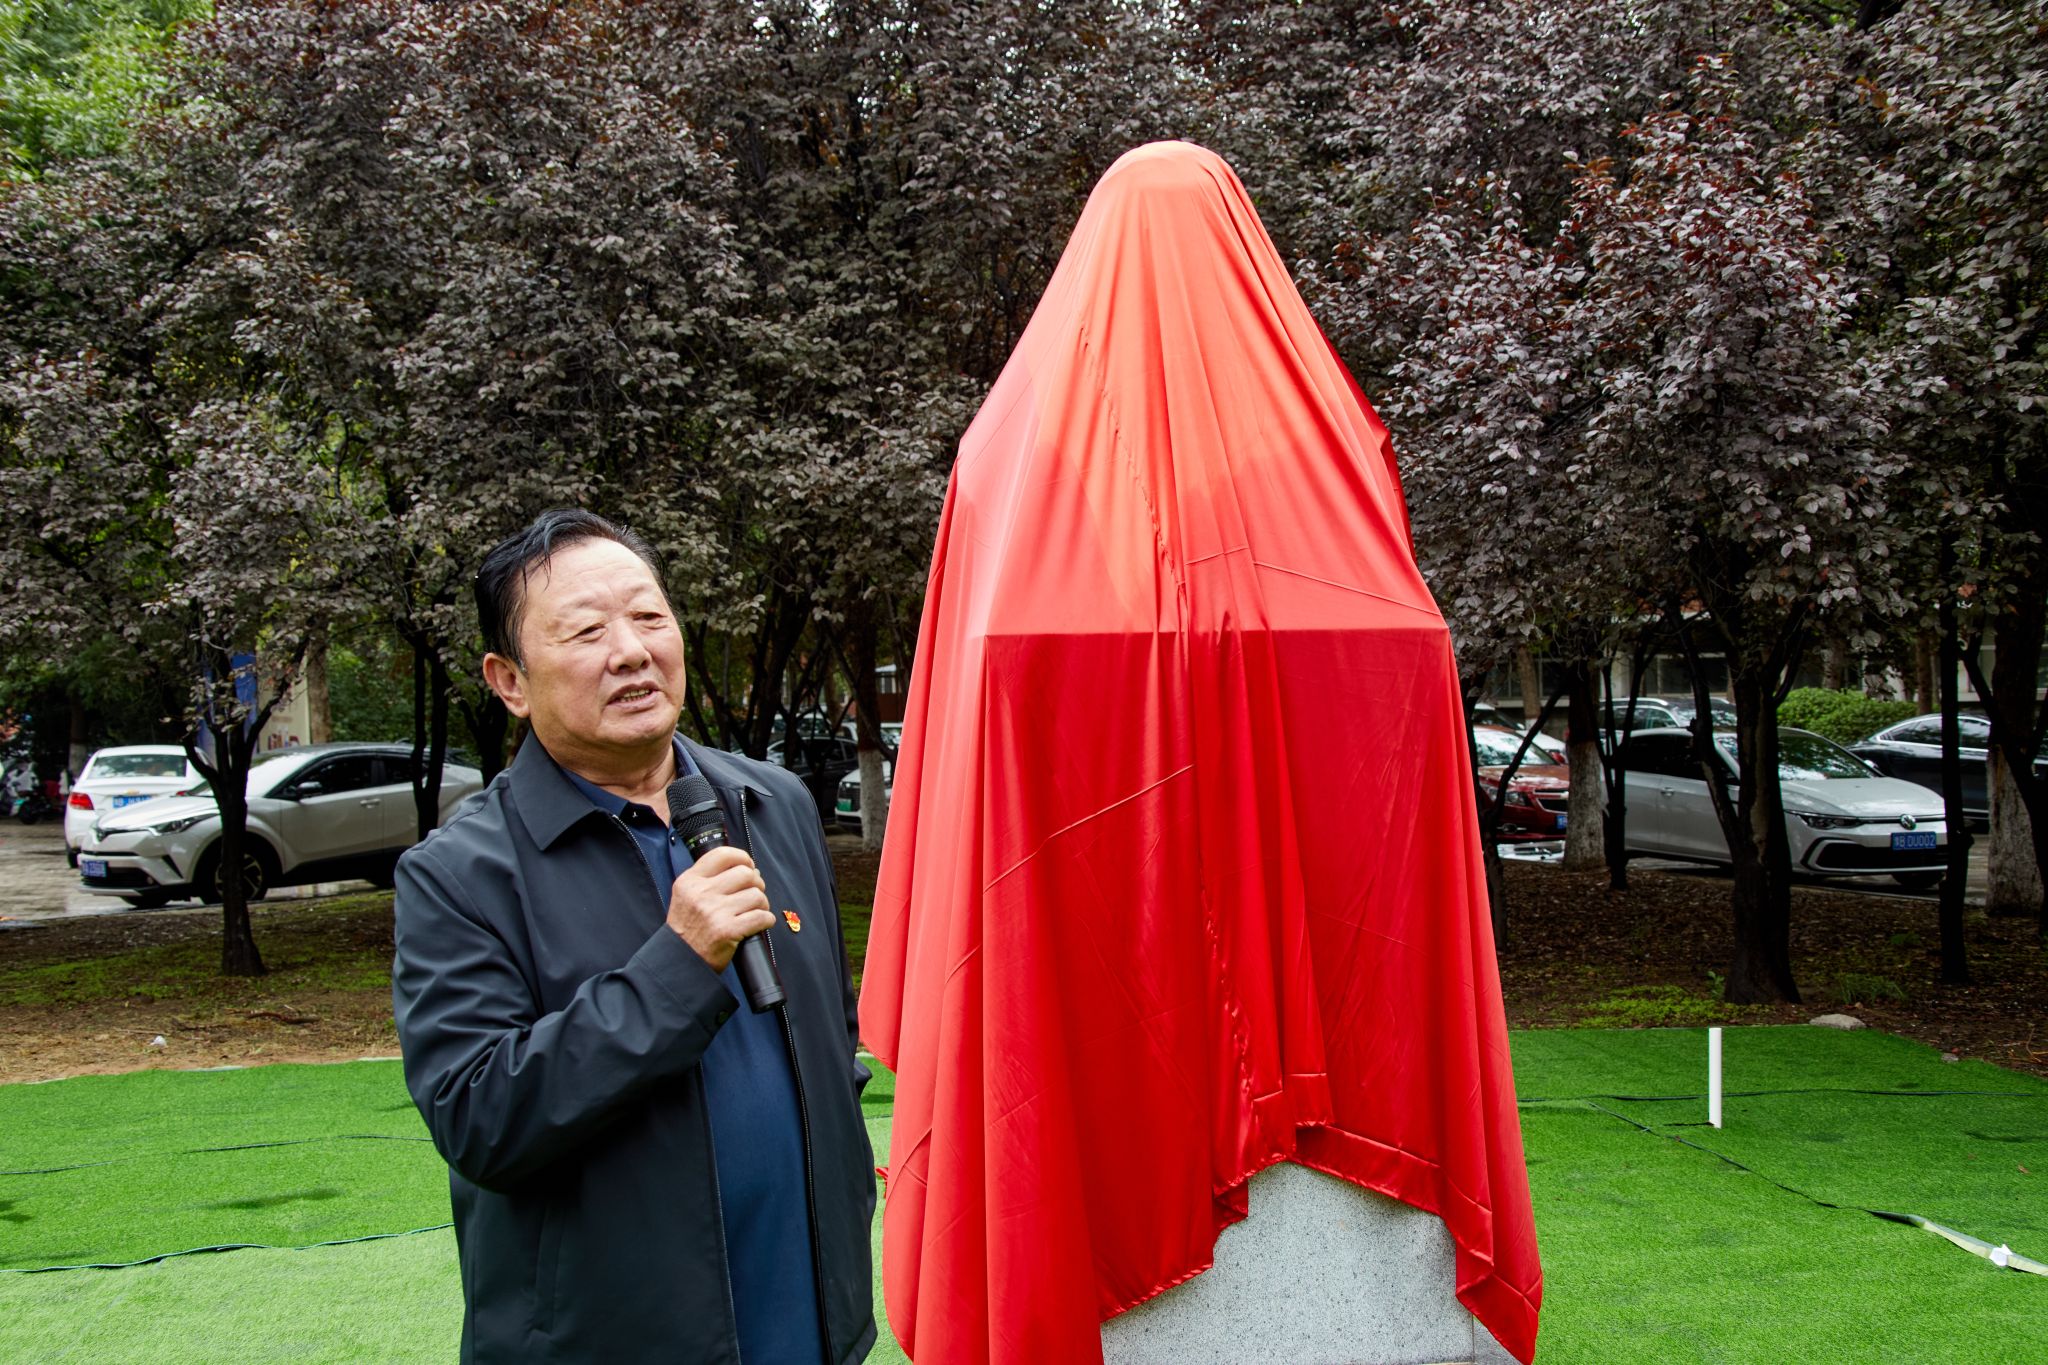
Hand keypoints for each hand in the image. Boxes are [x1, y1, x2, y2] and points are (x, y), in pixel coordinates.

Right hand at [666, 845, 773, 972]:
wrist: (680, 960)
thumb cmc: (687, 929)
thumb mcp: (686, 896)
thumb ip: (707, 879)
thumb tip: (746, 868)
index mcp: (690, 881)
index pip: (722, 855)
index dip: (742, 857)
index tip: (748, 866)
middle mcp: (701, 894)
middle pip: (745, 873)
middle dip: (756, 883)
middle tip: (753, 893)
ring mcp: (715, 912)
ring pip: (756, 895)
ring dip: (762, 904)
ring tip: (755, 911)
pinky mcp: (727, 930)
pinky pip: (761, 917)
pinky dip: (767, 920)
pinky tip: (760, 923)